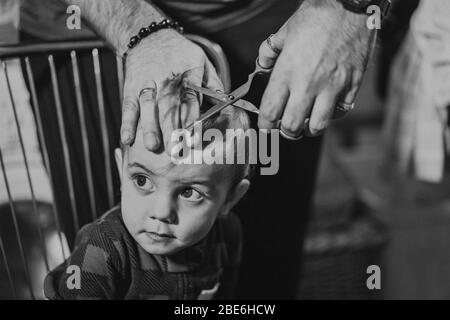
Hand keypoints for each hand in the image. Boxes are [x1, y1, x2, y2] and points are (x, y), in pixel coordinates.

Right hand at [121, 29, 222, 150]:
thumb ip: (214, 83)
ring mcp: (147, 83)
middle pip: (168, 105)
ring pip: (147, 106)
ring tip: (152, 146)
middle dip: (171, 128)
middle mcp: (166, 78)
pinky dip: (127, 122)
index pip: (190, 97)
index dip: (192, 118)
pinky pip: (128, 106)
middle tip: (175, 150)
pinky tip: (127, 139)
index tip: (194, 136)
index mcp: (187, 72)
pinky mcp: (131, 88)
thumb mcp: (202, 60)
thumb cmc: (180, 54)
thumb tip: (226, 103)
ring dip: (149, 127)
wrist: (149, 37)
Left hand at [257, 0, 376, 136]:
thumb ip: (268, 52)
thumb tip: (262, 66)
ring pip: (318, 127)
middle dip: (285, 131)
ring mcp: (332, 87)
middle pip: (291, 126)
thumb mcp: (284, 31)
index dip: (265, 123)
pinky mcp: (352, 86)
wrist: (352, 5)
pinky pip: (340, 112)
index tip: (265, 124)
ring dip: (309, 129)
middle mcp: (308, 84)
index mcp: (287, 72)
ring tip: (307, 123)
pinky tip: (327, 107)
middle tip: (285, 127)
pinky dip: (332, 115)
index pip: (270, 111)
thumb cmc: (318, 16)